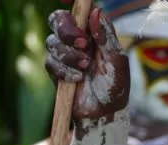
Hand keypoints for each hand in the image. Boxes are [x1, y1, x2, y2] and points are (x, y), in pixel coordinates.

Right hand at [45, 6, 129, 121]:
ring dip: (70, 55)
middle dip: (67, 30)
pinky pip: (50, 62)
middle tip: (82, 43)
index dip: (74, 2)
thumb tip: (96, 12)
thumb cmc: (116, 86)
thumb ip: (106, 37)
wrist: (105, 112)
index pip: (82, 10)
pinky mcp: (56, 70)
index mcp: (95, 33)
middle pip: (58, 19)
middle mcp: (78, 40)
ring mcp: (65, 54)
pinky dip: (65, 70)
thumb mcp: (117, 61)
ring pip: (52, 41)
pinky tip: (78, 79)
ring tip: (86, 68)